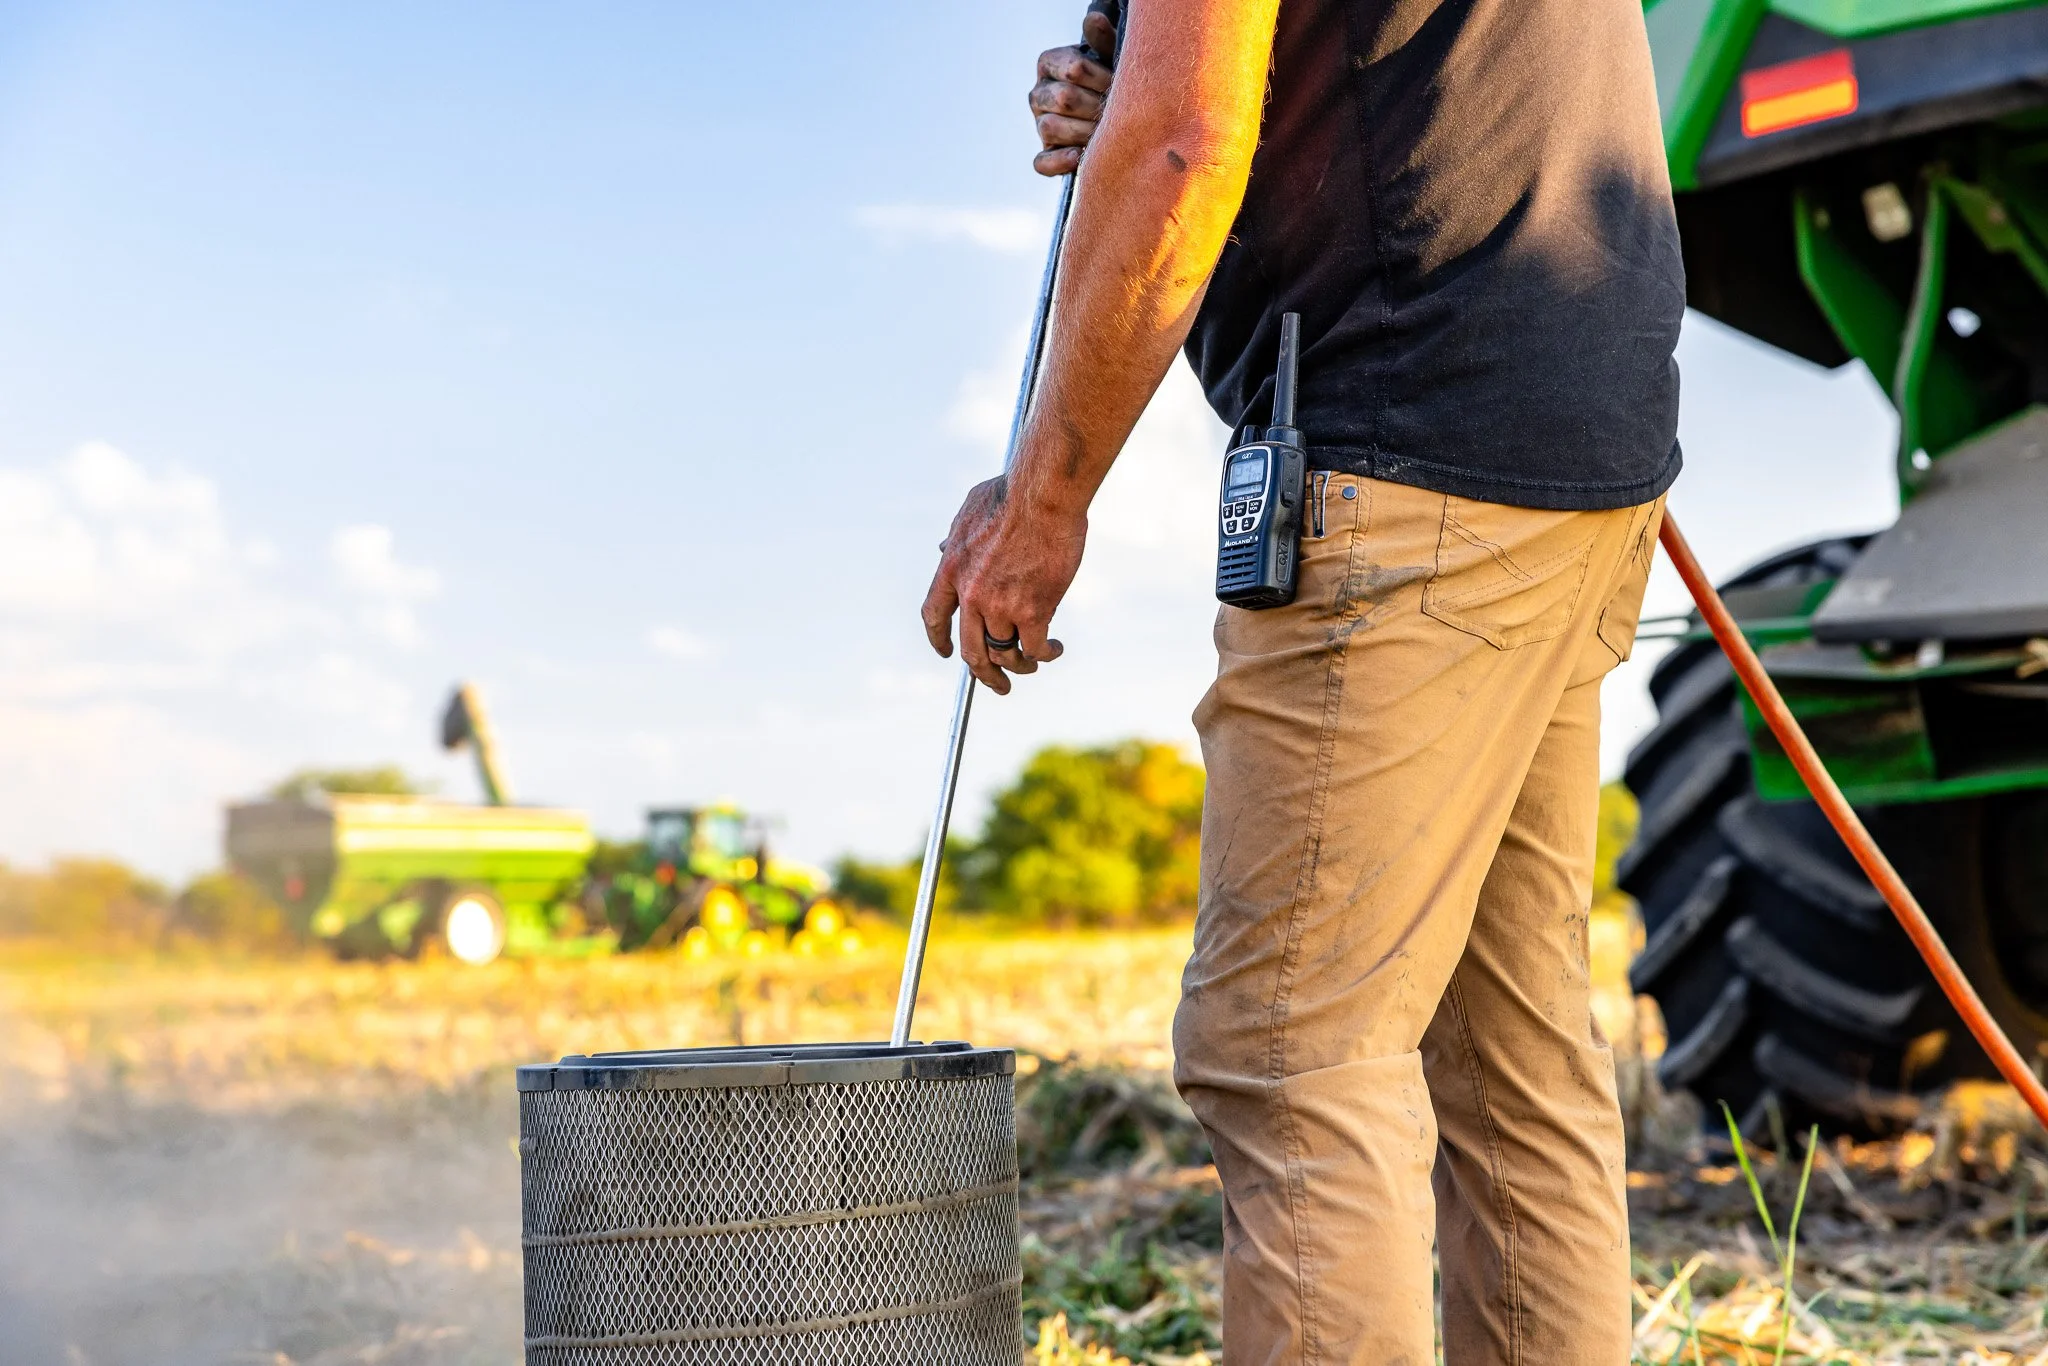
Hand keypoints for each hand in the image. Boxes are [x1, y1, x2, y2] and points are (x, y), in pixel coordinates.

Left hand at [922, 477, 1084, 694]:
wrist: (1042, 496)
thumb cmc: (1011, 494)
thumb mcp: (969, 511)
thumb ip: (956, 537)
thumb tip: (944, 547)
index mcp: (952, 570)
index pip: (934, 616)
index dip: (939, 639)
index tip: (947, 653)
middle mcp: (972, 595)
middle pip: (970, 650)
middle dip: (983, 673)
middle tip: (996, 683)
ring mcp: (1002, 606)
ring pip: (1005, 654)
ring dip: (1019, 666)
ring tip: (1031, 665)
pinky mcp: (1034, 611)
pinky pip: (1035, 647)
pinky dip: (1045, 654)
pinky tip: (1054, 649)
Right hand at [1031, 3, 1117, 176]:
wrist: (1117, 113)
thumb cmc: (1112, 79)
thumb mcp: (1110, 57)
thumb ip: (1103, 40)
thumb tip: (1094, 19)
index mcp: (1050, 63)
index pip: (1073, 67)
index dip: (1100, 77)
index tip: (1119, 83)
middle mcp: (1040, 93)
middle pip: (1062, 98)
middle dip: (1095, 105)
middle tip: (1117, 111)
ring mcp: (1040, 125)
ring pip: (1049, 128)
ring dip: (1082, 131)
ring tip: (1105, 132)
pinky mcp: (1046, 155)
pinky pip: (1041, 162)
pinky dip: (1059, 161)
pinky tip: (1079, 156)